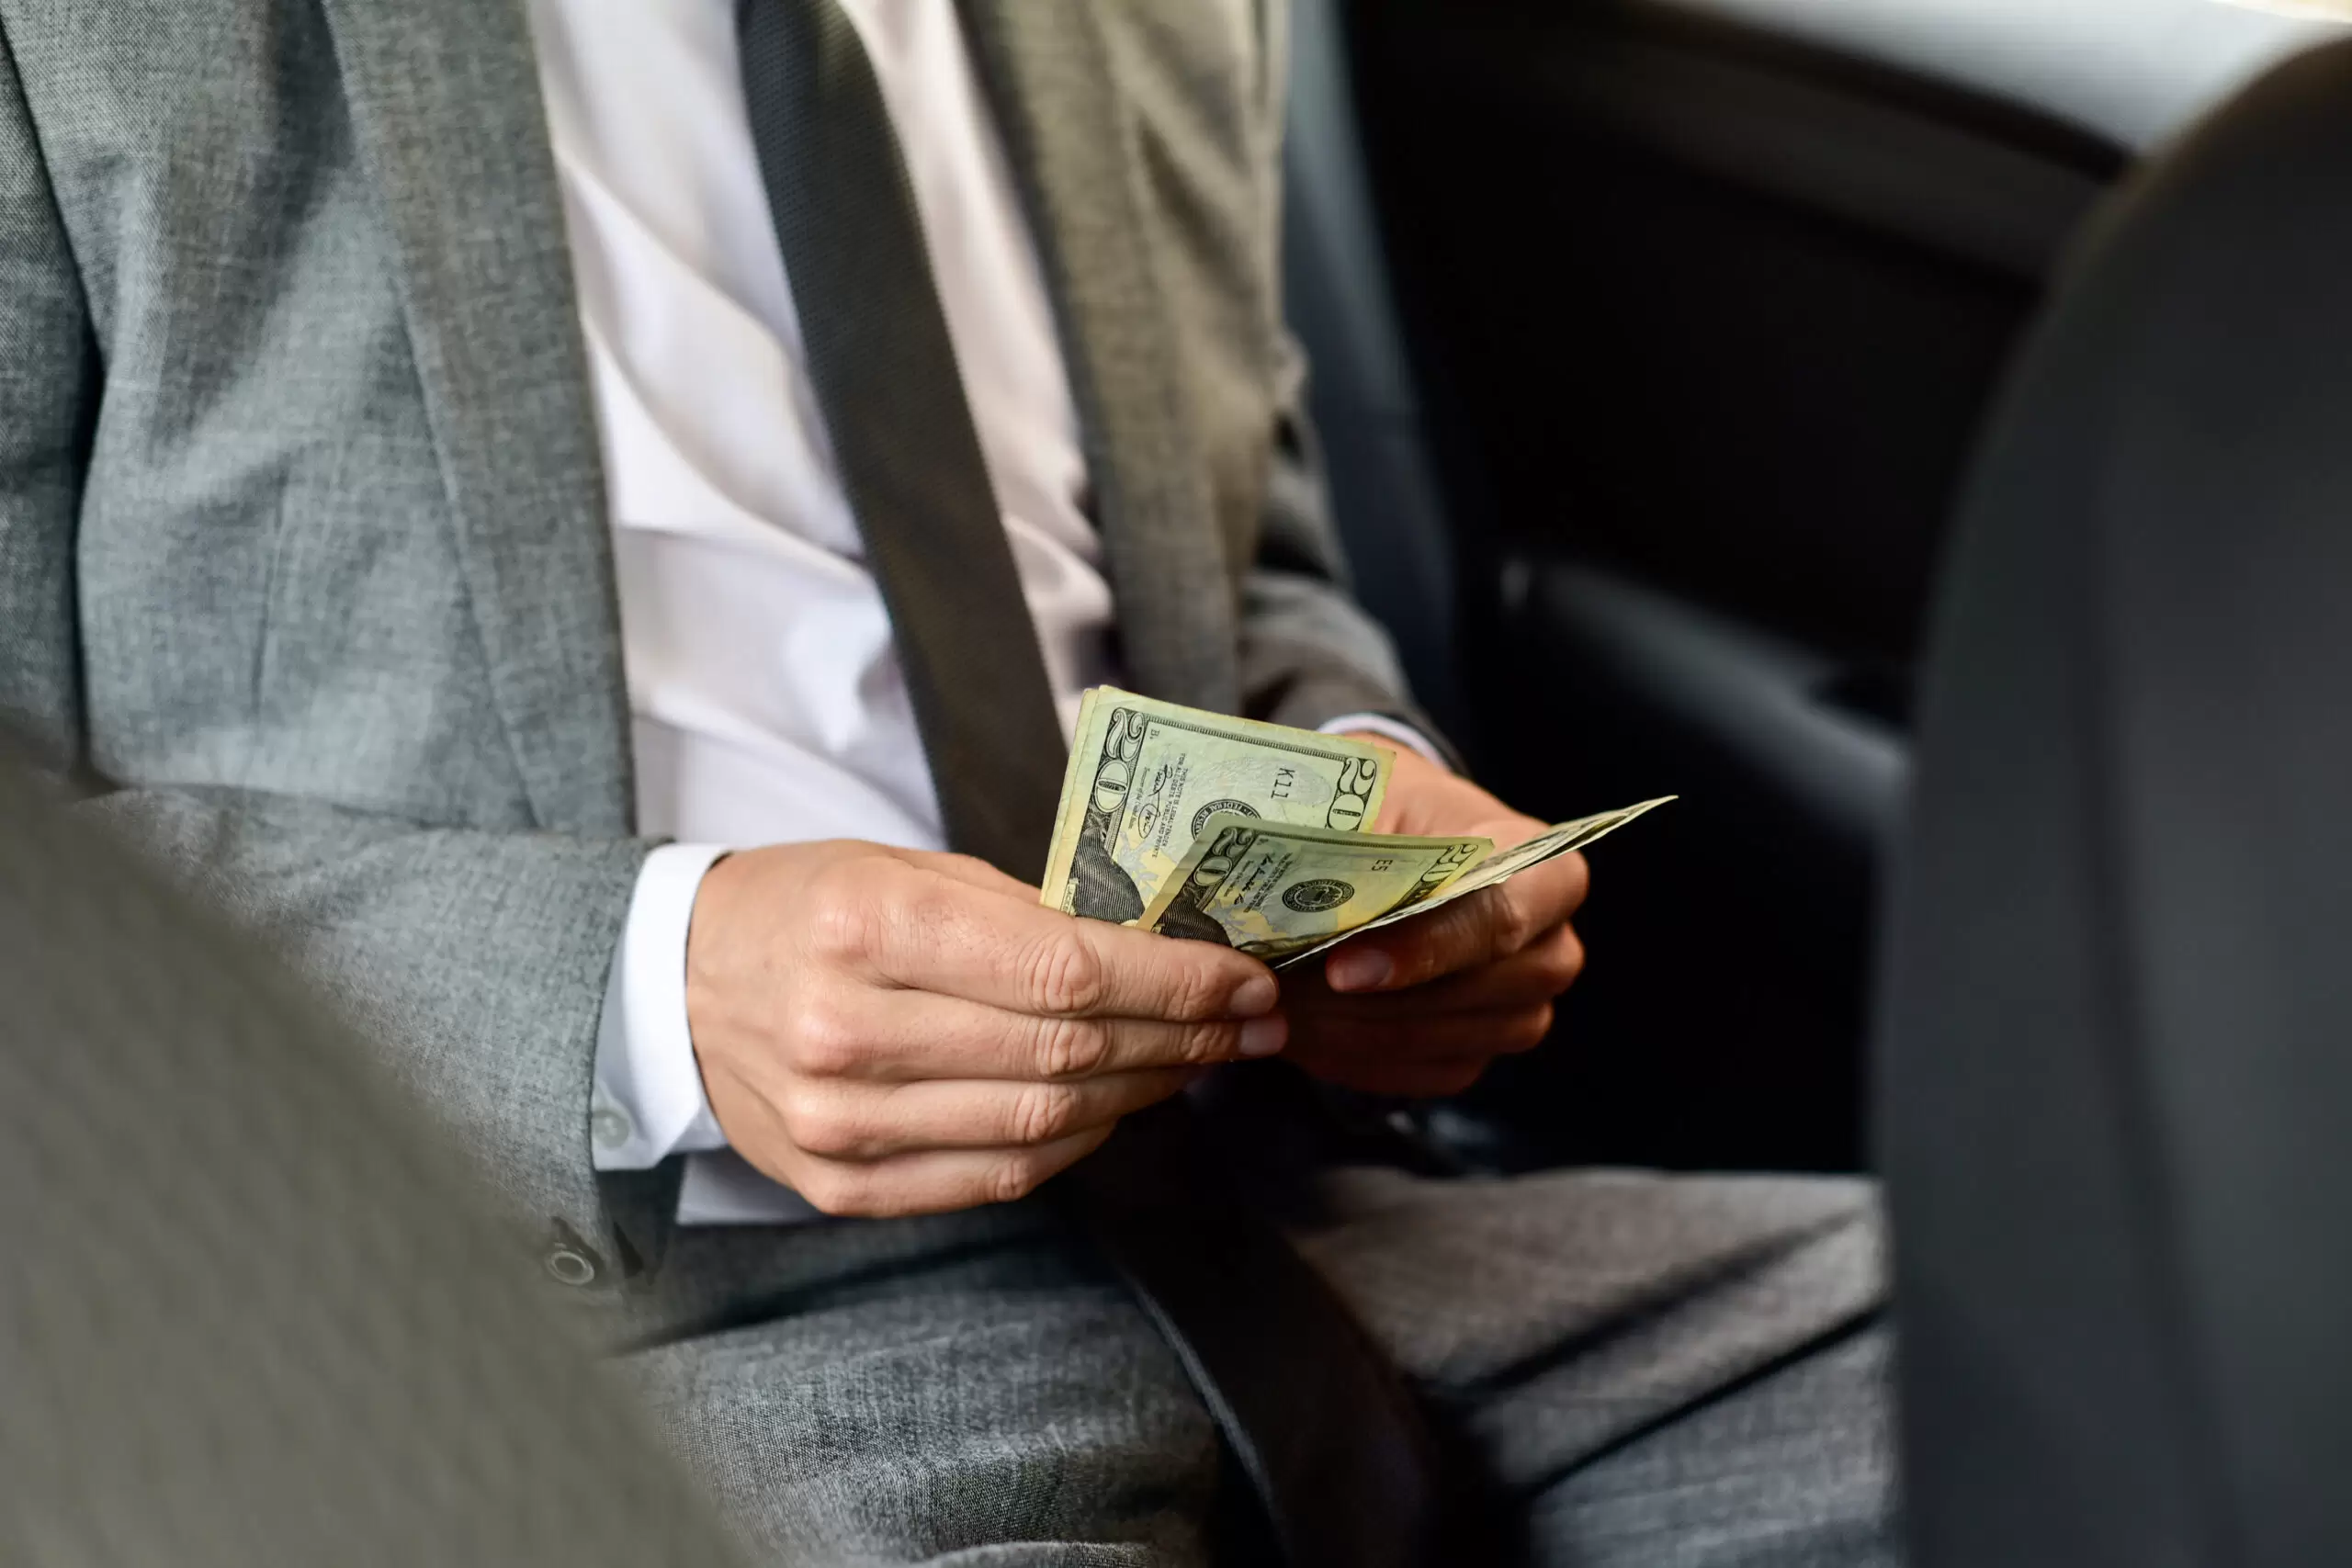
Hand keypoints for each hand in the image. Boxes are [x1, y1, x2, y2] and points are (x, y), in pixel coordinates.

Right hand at [684, 840, 1284, 1216]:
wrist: (674, 984)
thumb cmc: (806, 909)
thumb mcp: (904, 868)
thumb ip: (1025, 913)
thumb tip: (1162, 951)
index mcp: (866, 926)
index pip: (1062, 971)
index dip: (1175, 982)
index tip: (1244, 977)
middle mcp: (846, 1031)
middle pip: (1065, 1054)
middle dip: (1183, 1037)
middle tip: (1250, 1022)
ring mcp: (839, 1123)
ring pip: (1042, 1125)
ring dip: (1143, 1095)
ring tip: (1199, 1060)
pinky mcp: (841, 1185)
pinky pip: (995, 1176)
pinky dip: (1074, 1145)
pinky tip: (1116, 1107)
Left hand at [1277, 739, 1588, 1096]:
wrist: (1392, 835)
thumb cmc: (1387, 810)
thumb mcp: (1370, 806)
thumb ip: (1350, 857)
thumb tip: (1294, 921)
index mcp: (1542, 867)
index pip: (1501, 916)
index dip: (1423, 948)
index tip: (1342, 967)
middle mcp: (1549, 946)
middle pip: (1476, 991)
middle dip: (1372, 998)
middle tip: (1280, 989)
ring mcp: (1521, 1008)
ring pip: (1441, 1040)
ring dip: (1349, 1030)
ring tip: (1275, 1005)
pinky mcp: (1478, 1050)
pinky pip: (1420, 1073)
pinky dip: (1352, 1057)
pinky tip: (1299, 1030)